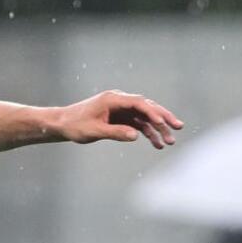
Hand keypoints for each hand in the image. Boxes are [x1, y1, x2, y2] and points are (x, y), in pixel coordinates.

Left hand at [56, 90, 182, 148]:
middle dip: (163, 117)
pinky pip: (137, 124)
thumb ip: (115, 132)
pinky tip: (156, 144)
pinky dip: (146, 133)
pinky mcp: (120, 118)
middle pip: (147, 107)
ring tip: (169, 142)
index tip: (165, 122)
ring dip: (157, 129)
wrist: (63, 124)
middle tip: (179, 127)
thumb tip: (136, 135)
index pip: (139, 103)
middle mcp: (120, 101)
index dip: (154, 112)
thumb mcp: (94, 131)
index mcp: (113, 99)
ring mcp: (121, 109)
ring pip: (144, 117)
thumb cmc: (75, 125)